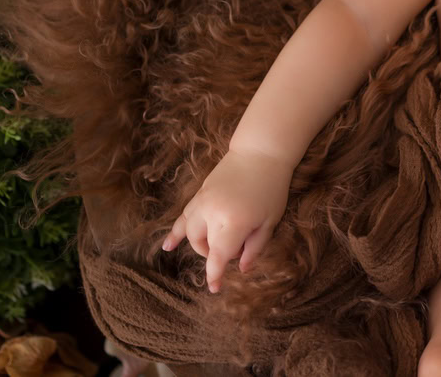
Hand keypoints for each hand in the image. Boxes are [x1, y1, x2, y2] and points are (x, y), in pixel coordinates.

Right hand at [159, 148, 292, 292]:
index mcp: (233, 223)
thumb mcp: (270, 222)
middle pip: (205, 246)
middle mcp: (213, 214)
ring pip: (190, 233)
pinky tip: (168, 246)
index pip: (218, 257)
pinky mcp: (199, 193)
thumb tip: (241, 269)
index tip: (215, 288)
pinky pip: (182, 216)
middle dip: (216, 255)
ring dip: (199, 245)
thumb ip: (254, 248)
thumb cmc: (272, 188)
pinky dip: (175, 232)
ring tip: (211, 248)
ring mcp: (203, 202)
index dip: (215, 276)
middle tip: (235, 251)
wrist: (261, 152)